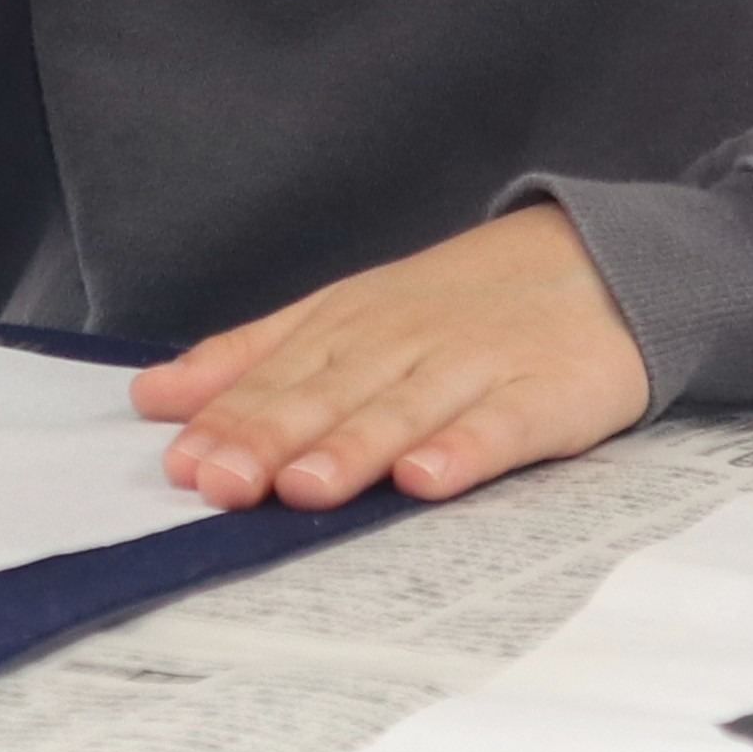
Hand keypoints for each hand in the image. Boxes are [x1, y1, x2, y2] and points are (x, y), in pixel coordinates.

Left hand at [132, 205, 647, 510]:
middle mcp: (402, 343)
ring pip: (403, 410)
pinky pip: (500, 426)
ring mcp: (474, 367)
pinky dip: (465, 450)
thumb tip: (153, 396)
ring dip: (353, 448)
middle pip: (329, 396)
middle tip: (221, 484)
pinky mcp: (543, 395)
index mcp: (349, 327)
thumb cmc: (456, 307)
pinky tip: (429, 479)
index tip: (181, 466)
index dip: (230, 421)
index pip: (278, 377)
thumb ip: (251, 359)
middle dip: (271, 439)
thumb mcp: (345, 319)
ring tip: (306, 488)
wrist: (599, 263)